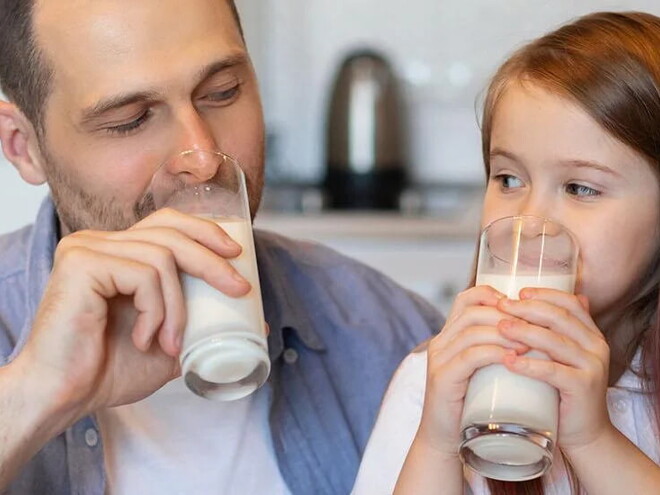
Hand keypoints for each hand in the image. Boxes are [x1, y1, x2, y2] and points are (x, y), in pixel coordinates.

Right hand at [11, 208, 250, 428]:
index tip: (236, 256)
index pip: (167, 223)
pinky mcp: (81, 263)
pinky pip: (143, 275)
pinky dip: (155, 310)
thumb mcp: (170, 343)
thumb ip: (204, 326)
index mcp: (116, 252)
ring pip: (162, 258)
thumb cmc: (108, 370)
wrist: (64, 396)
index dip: (205, 232)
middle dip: (213, 261)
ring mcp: (87, 248)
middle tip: (240, 290)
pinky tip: (145, 338)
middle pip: (171, 232)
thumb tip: (256, 321)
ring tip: (171, 342)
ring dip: (178, 307)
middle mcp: (99, 242)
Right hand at [416, 285, 528, 455]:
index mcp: (448, 336)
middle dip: (507, 314)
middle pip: (472, 311)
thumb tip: (536, 337)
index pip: (466, 299)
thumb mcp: (483, 371)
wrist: (445, 440)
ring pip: (472, 331)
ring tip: (530, 342)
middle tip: (535, 326)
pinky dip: (494, 352)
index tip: (522, 308)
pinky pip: (470, 356)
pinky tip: (513, 357)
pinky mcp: (443, 379)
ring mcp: (439, 360)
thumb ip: (498, 352)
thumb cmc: (471, 406)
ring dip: (505, 333)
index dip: (494, 295)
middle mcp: (440, 342)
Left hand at [496, 289, 612, 452]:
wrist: (584, 432)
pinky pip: (553, 371)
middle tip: (501, 306)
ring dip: (525, 332)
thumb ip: (550, 333)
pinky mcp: (583, 387)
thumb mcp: (559, 357)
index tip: (517, 293)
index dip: (543, 295)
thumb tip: (525, 303)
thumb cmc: (563, 391)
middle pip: (559, 318)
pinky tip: (509, 361)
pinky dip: (529, 364)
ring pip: (554, 341)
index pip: (569, 304)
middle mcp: (596, 346)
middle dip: (528, 309)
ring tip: (500, 327)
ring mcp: (592, 366)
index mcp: (591, 334)